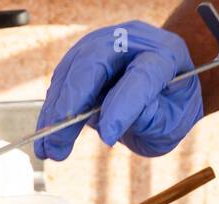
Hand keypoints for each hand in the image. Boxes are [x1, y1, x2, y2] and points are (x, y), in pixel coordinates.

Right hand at [34, 21, 203, 159]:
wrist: (163, 87)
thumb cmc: (170, 107)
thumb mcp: (171, 123)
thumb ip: (150, 121)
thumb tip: (110, 126)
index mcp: (166, 54)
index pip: (141, 76)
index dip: (122, 106)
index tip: (107, 138)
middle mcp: (133, 40)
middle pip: (95, 63)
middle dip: (71, 104)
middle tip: (58, 142)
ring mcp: (105, 44)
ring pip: (72, 70)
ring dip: (56, 110)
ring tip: (49, 147)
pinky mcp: (84, 56)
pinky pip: (63, 79)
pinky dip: (52, 109)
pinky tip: (47, 135)